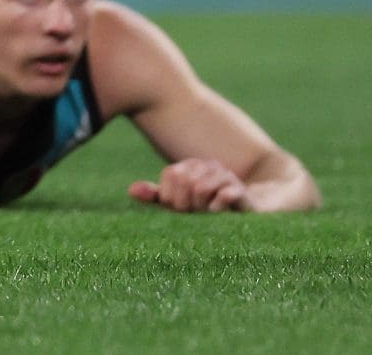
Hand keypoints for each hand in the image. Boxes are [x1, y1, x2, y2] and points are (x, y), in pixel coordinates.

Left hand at [131, 159, 249, 212]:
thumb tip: (131, 190)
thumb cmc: (208, 208)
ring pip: (200, 189)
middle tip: (197, 213)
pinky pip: (223, 196)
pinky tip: (219, 214)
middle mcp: (206, 165)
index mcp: (188, 166)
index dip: (172, 197)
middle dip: (186, 204)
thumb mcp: (180, 204)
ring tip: (208, 214)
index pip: (170, 175)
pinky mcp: (242, 191)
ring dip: (202, 209)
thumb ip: (156, 196)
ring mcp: (226, 175)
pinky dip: (217, 210)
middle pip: (183, 181)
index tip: (182, 209)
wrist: (248, 212)